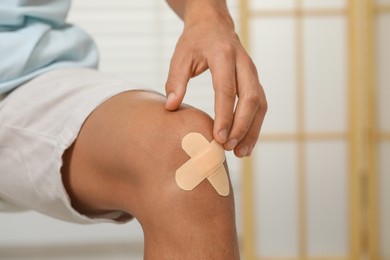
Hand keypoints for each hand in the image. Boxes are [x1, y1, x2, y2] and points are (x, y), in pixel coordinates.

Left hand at [165, 11, 266, 157]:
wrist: (215, 24)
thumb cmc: (196, 41)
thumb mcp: (181, 55)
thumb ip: (175, 80)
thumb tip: (171, 107)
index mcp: (223, 55)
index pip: (227, 90)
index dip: (224, 115)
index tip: (217, 138)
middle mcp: (244, 63)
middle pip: (251, 98)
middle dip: (242, 126)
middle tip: (228, 148)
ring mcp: (252, 72)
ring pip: (261, 104)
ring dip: (252, 130)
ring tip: (241, 153)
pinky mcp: (255, 80)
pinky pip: (261, 104)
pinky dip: (255, 125)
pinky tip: (246, 142)